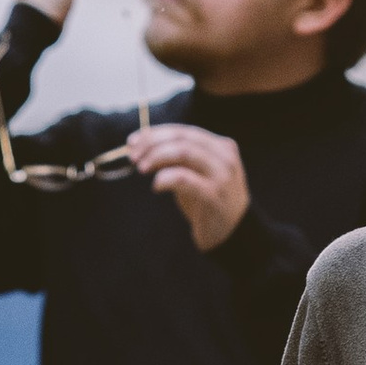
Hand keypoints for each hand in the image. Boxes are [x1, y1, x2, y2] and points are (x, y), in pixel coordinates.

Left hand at [127, 120, 249, 251]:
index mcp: (221, 146)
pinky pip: (184, 178)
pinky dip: (165, 178)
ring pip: (183, 152)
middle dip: (152, 143)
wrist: (233, 233)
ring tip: (141, 168)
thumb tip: (142, 145)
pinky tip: (156, 186)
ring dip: (157, 157)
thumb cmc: (208, 201)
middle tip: (133, 156)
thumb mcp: (196, 174)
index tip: (132, 142)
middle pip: (182, 138)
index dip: (155, 134)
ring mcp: (222, 175)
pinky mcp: (214, 195)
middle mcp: (224, 156)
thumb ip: (178, 158)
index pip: (183, 131)